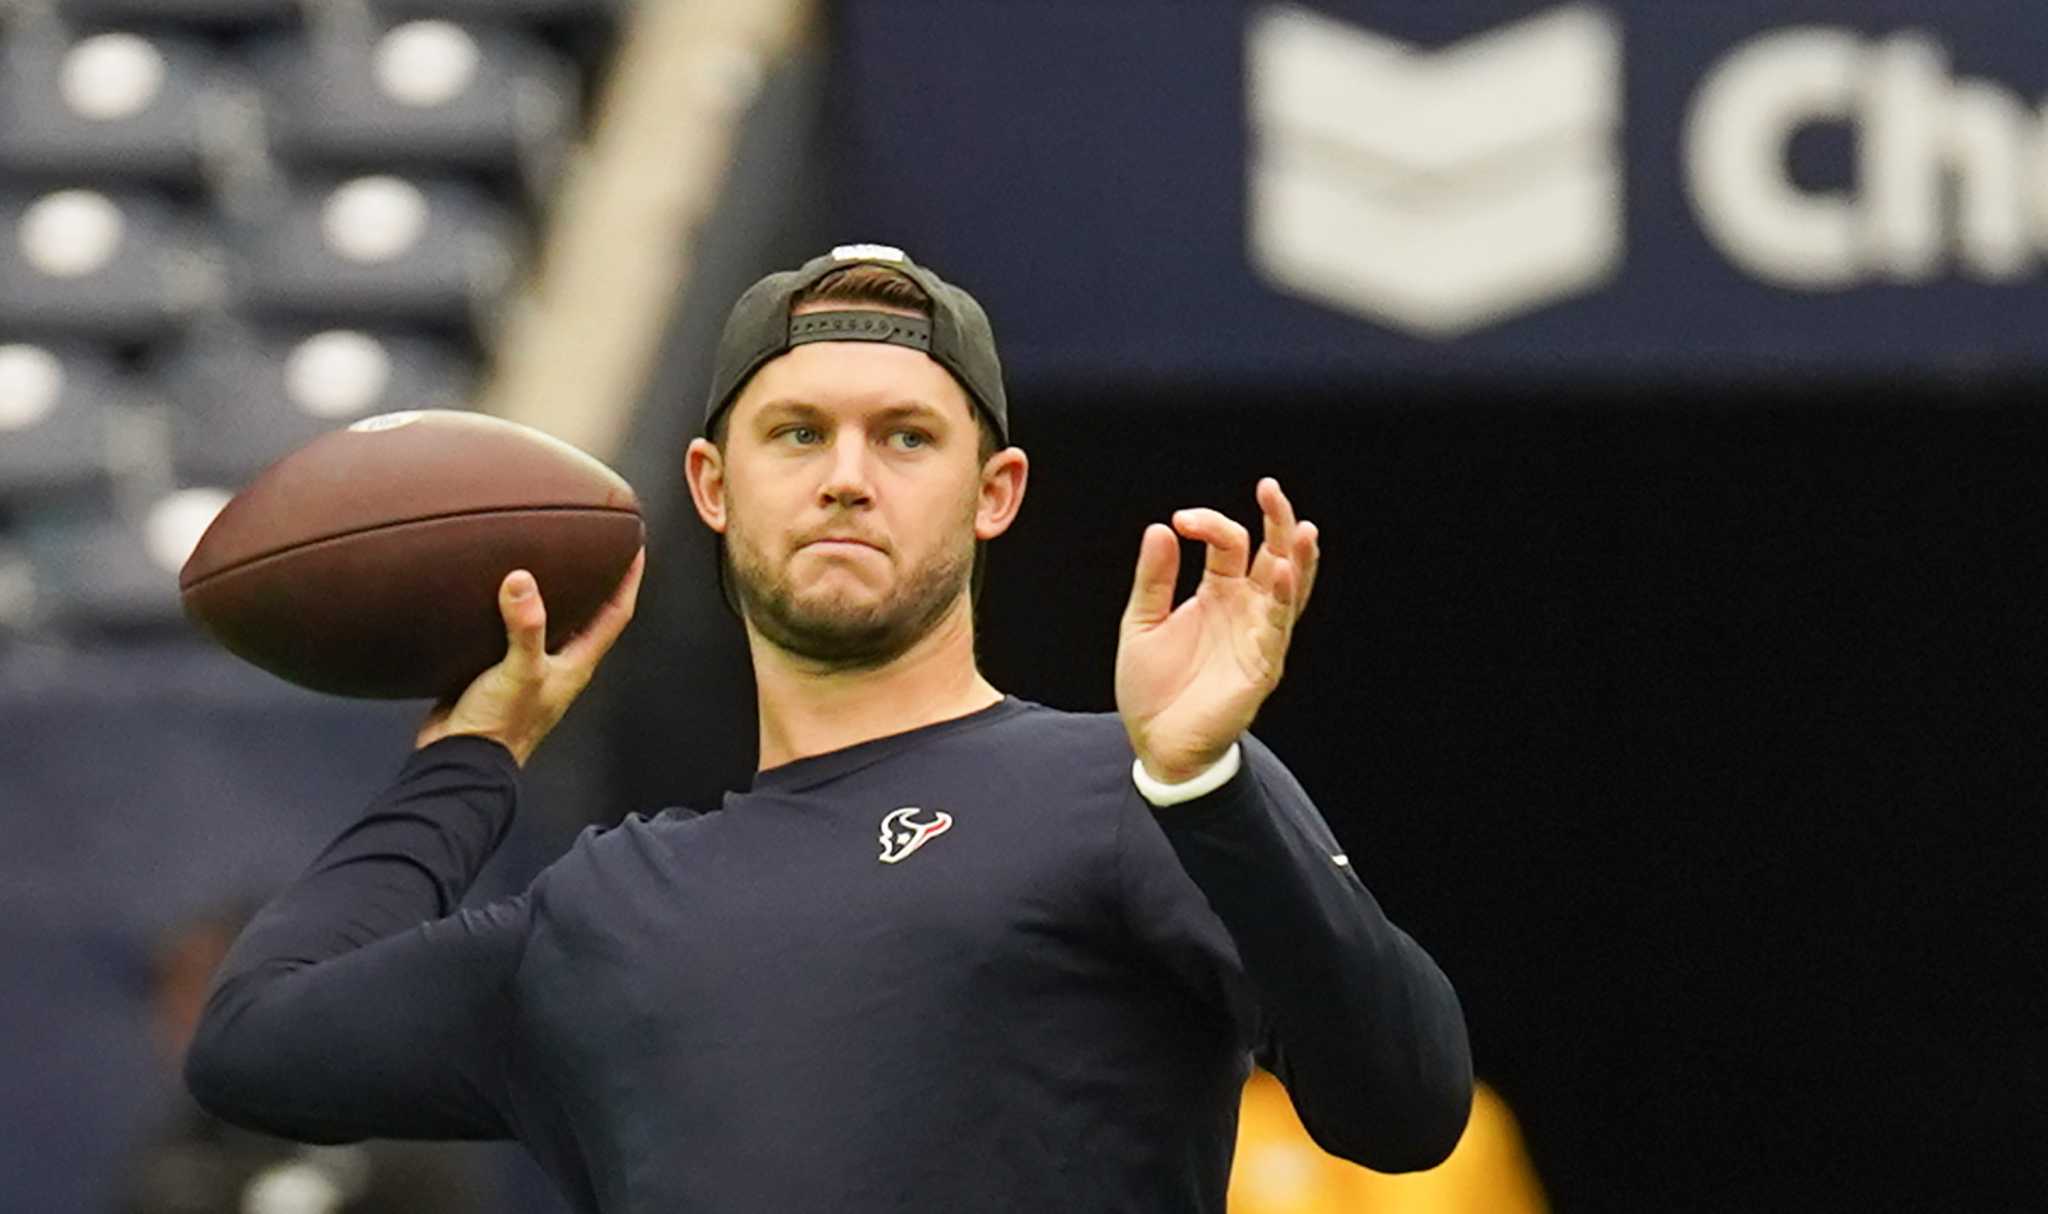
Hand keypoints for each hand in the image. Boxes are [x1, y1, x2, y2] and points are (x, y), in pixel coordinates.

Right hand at [415, 548, 646, 765]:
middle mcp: (559, 663)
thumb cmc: (501, 727)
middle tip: (595, 545)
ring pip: (551, 620)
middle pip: (588, 614)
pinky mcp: (499, 668)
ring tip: (550, 558)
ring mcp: (530, 666)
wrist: (460, 759)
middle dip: (595, 580)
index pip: (616, 614)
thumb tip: (523, 582)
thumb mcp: (520, 671)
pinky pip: (513, 629)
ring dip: (554, 592)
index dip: (629, 579)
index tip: (636, 548)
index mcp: (577, 663)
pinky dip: (513, 608)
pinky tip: (499, 592)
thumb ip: (525, 627)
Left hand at [1117, 479, 1318, 784]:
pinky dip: (1285, 598)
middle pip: (1273, 555)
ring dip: (1296, 558)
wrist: (1156, 744)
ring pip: (1290, 589)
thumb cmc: (1152, 687)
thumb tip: (1161, 527)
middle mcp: (1245, 609)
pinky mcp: (1262, 665)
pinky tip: (1285, 571)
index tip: (1180, 522)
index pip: (1229, 543)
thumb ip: (1154, 578)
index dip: (1209, 524)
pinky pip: (1279, 627)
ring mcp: (1258, 636)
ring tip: (1301, 527)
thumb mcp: (1141, 622)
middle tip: (1270, 488)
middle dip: (1277, 521)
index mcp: (1218, 593)